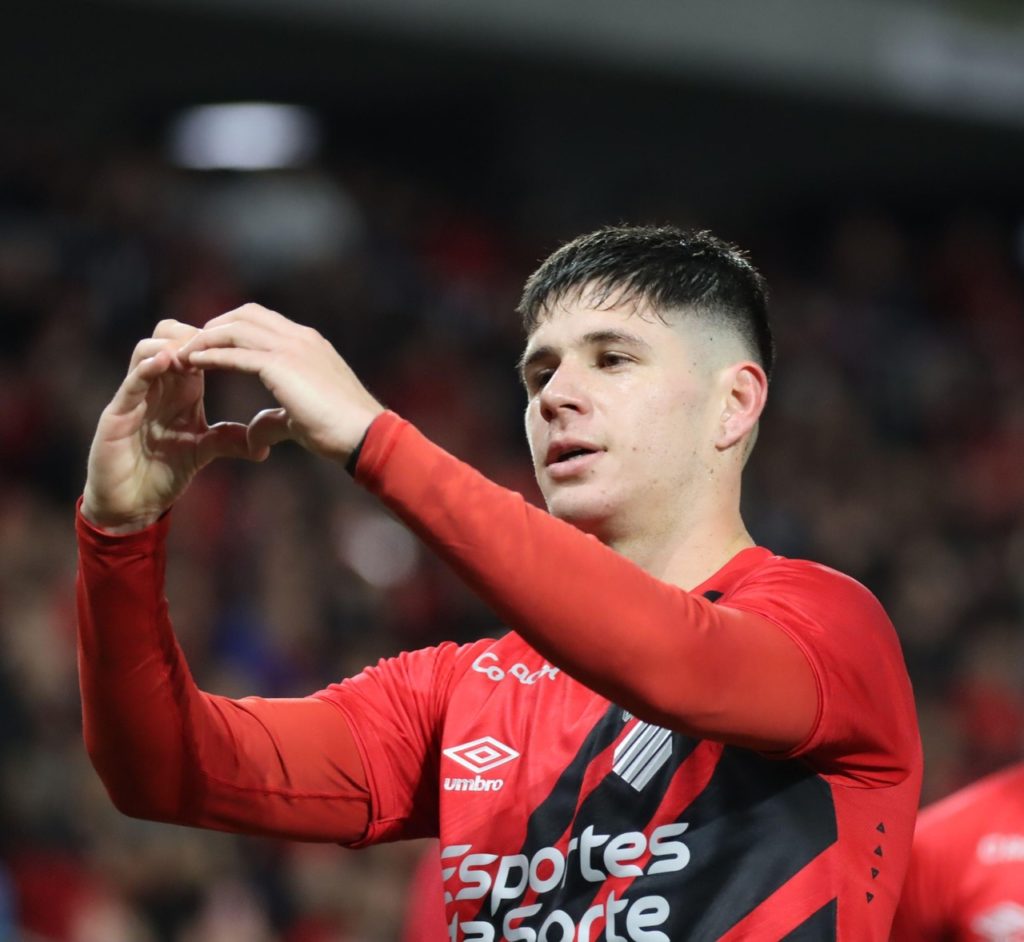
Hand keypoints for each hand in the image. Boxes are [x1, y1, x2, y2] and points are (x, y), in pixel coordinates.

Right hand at [82, 320, 266, 532]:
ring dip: (170, 345)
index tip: (241, 343)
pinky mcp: (116, 414)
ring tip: (192, 352)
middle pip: (168, 336)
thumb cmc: (164, 471)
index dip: (216, 341)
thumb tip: (265, 445)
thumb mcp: (204, 450)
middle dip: (192, 334)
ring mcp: (135, 396)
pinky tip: (166, 363)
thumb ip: (230, 440)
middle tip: (215, 344)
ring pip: (146, 350)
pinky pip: (130, 383)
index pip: (195, 347)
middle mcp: (157, 385)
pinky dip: (146, 369)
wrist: (132, 503)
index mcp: (181, 388)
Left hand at [179, 304, 383, 461]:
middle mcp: (299, 338)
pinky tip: (192, 363)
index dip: (232, 329)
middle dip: (214, 326)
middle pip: (245, 314)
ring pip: (236, 328)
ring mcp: (291, 347)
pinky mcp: (280, 365)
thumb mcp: (299, 421)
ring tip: (182, 352)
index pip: (262, 321)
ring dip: (205, 338)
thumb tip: (253, 436)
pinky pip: (235, 352)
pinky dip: (210, 355)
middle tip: (190, 344)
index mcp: (308, 344)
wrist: (363, 435)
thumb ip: (273, 421)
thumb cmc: (339, 431)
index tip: (209, 345)